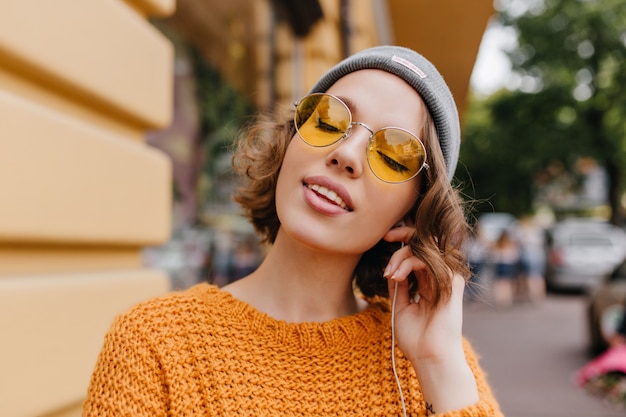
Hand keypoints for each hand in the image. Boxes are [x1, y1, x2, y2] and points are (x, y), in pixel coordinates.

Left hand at [383, 226, 478, 412]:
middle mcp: (440, 278)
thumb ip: (398, 287)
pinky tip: (397, 276)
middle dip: (403, 237)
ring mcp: (447, 279)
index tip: (385, 238)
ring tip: (390, 274)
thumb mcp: (400, 307)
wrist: (429, 357)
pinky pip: (430, 259)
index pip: (419, 253)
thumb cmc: (416, 339)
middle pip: (424, 245)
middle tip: (386, 240)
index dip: (403, 242)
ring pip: (425, 248)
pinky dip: (409, 262)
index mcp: (430, 284)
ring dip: (401, 256)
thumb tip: (390, 268)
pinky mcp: (451, 282)